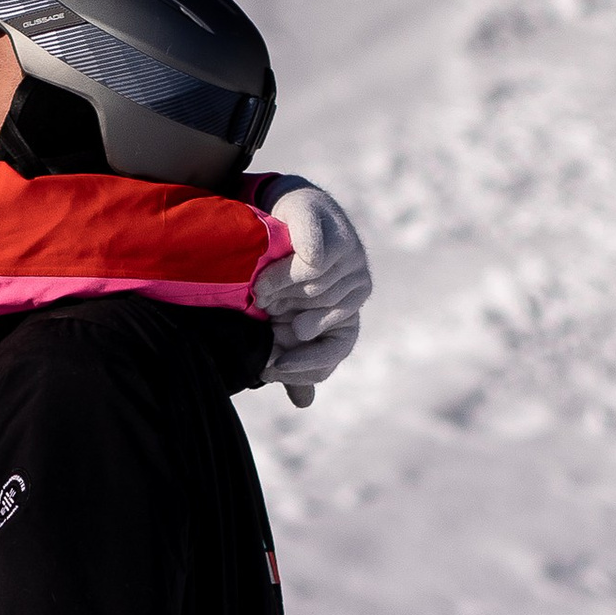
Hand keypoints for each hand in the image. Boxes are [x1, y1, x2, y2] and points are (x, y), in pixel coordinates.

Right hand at [248, 173, 372, 403]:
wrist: (284, 211)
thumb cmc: (283, 269)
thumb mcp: (283, 318)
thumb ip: (293, 357)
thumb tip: (304, 403)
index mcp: (347, 313)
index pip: (336, 351)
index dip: (307, 363)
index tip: (273, 366)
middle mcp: (356, 289)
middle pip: (317, 324)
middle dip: (282, 324)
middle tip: (261, 317)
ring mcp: (352, 262)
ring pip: (312, 293)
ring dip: (278, 293)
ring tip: (258, 291)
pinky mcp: (337, 237)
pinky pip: (314, 265)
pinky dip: (286, 272)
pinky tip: (266, 271)